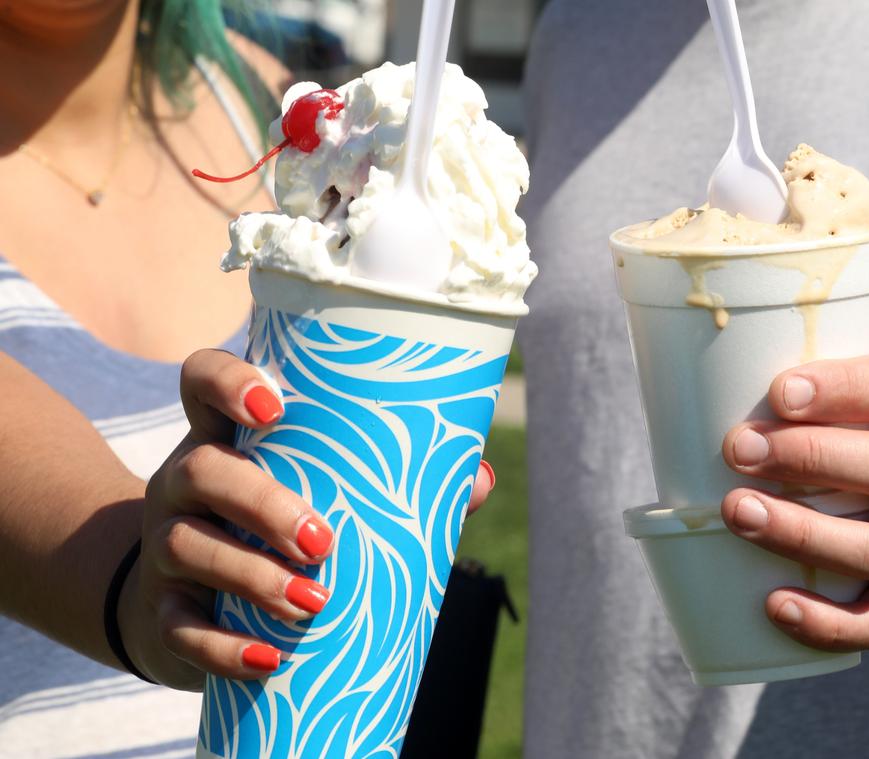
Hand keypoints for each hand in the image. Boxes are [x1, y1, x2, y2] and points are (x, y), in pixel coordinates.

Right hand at [120, 350, 494, 688]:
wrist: (191, 600)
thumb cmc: (276, 529)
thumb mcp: (321, 494)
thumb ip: (398, 483)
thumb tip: (479, 479)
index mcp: (226, 438)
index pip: (202, 380)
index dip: (228, 382)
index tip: (274, 406)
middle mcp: (183, 481)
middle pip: (201, 470)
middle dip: (262, 503)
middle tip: (323, 540)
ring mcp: (164, 545)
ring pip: (187, 547)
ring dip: (253, 576)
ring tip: (312, 602)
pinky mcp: (161, 610)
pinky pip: (180, 628)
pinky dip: (223, 648)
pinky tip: (270, 658)